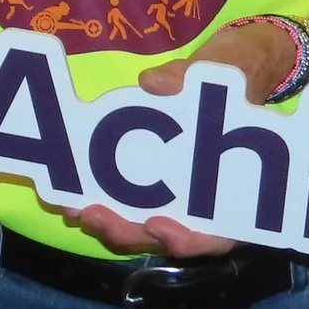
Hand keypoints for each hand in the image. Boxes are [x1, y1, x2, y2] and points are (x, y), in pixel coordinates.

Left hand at [64, 9, 308, 259]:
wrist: (234, 68)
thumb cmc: (240, 76)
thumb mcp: (227, 70)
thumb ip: (195, 78)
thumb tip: (154, 82)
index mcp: (235, 189)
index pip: (217, 235)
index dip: (189, 240)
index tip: (161, 225)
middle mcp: (203, 202)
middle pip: (166, 236)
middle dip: (128, 230)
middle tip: (93, 213)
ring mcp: (174, 194)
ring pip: (140, 225)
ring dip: (105, 220)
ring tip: (70, 206)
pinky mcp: (149, 180)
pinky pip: (124, 199)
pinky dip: (98, 199)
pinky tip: (68, 189)